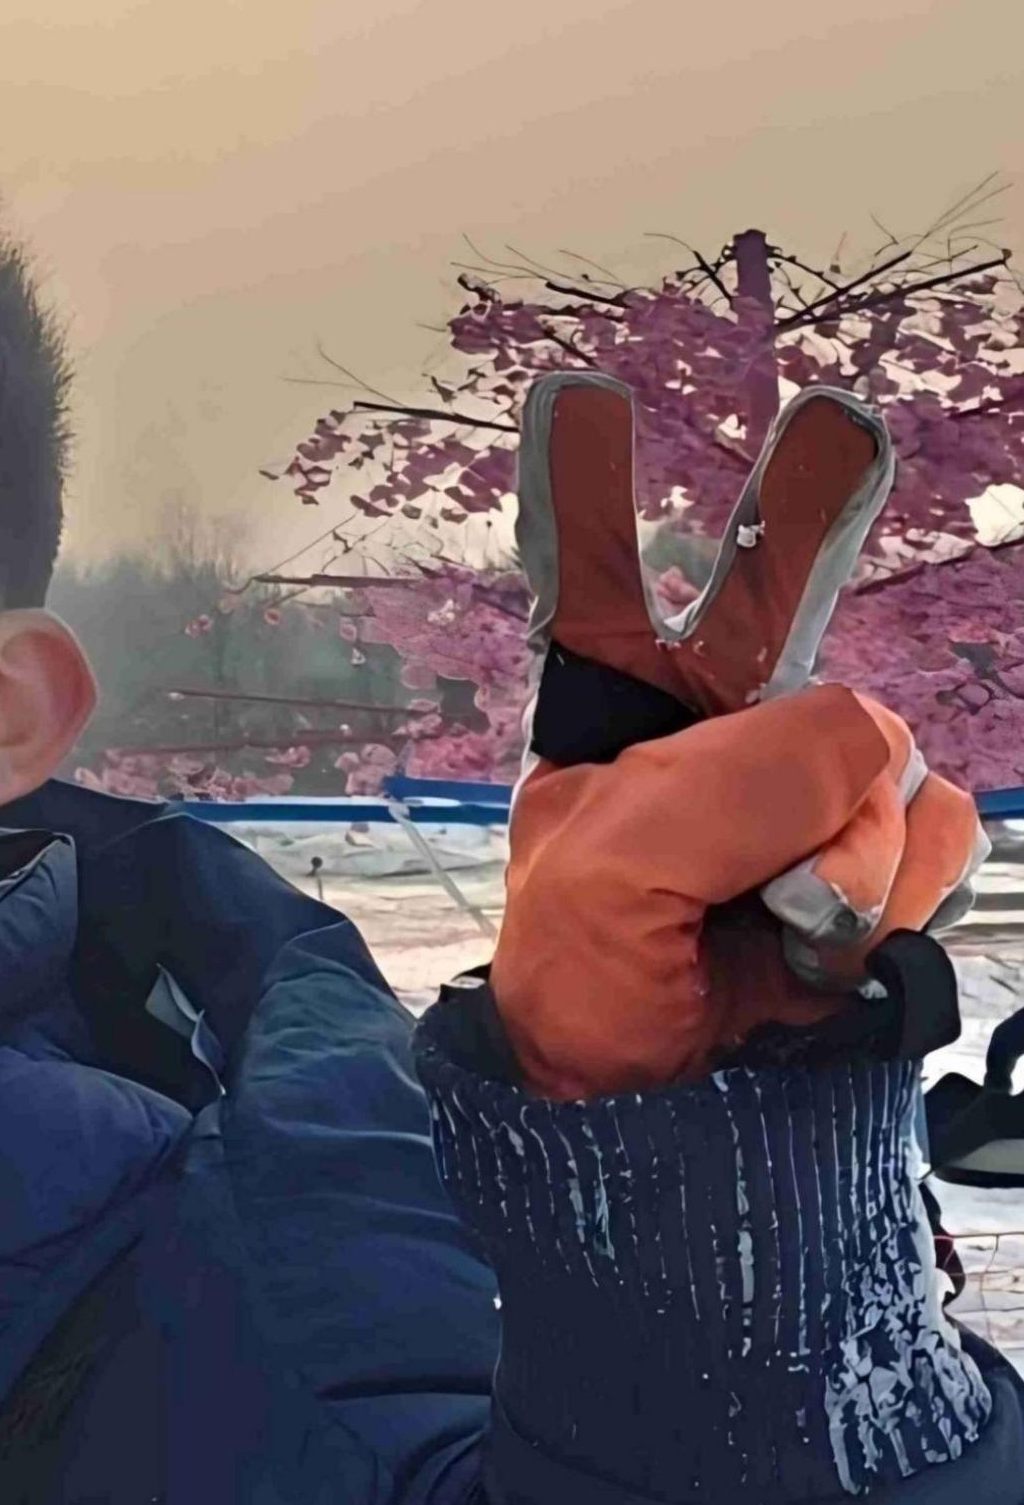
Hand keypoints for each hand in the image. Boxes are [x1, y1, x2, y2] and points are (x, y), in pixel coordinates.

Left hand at [489, 371, 977, 1097]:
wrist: (671, 1111)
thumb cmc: (594, 983)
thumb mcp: (612, 874)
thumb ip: (724, 785)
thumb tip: (860, 733)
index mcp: (608, 721)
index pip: (586, 590)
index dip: (579, 495)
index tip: (575, 392)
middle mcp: (717, 734)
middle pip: (769, 593)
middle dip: (809, 498)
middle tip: (840, 417)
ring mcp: (811, 788)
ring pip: (879, 753)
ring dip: (837, 849)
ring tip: (765, 923)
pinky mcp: (885, 845)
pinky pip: (929, 828)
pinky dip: (887, 889)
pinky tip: (825, 937)